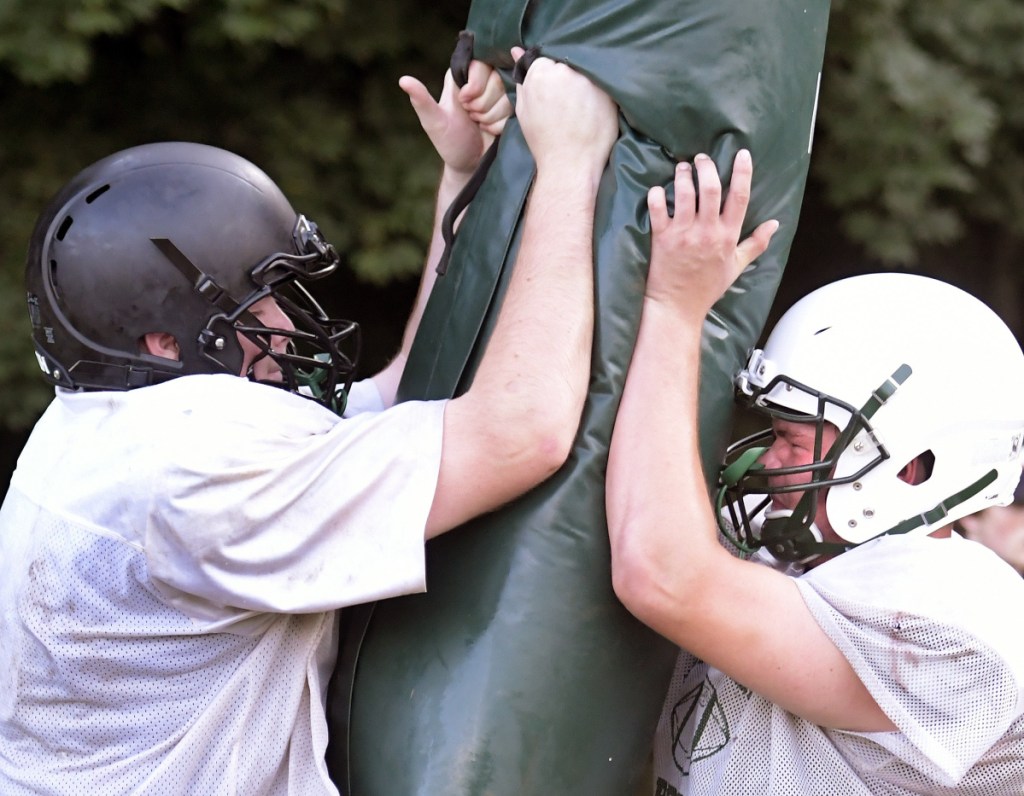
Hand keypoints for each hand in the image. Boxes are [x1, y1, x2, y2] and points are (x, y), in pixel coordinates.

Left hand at [399, 61, 512, 176]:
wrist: (468, 164)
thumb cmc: (448, 142)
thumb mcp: (433, 122)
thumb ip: (422, 100)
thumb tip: (403, 80)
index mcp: (460, 76)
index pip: (479, 64)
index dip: (476, 85)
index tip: (465, 102)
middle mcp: (480, 81)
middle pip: (496, 78)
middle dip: (483, 104)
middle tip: (472, 117)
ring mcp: (497, 94)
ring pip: (507, 93)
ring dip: (492, 116)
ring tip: (479, 125)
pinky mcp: (510, 107)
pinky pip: (515, 107)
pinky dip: (501, 123)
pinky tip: (490, 130)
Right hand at [512, 49, 617, 174]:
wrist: (569, 165)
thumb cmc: (543, 141)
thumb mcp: (524, 109)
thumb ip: (522, 78)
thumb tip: (516, 51)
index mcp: (540, 72)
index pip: (546, 58)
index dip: (550, 75)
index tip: (553, 91)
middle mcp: (565, 70)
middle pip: (566, 61)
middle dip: (566, 75)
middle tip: (567, 99)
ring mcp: (588, 79)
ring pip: (585, 70)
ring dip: (583, 82)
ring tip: (581, 105)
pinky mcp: (607, 90)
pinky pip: (602, 82)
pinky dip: (597, 92)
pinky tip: (592, 109)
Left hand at [645, 150, 777, 321]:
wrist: (677, 307)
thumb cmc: (706, 288)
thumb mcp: (736, 266)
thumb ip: (756, 243)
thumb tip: (775, 224)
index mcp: (727, 237)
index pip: (739, 198)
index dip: (742, 173)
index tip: (742, 154)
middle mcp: (706, 232)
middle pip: (710, 189)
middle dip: (707, 167)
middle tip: (701, 158)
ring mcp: (683, 234)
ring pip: (684, 194)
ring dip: (683, 175)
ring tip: (682, 168)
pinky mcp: (661, 239)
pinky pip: (657, 209)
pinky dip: (656, 195)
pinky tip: (658, 189)